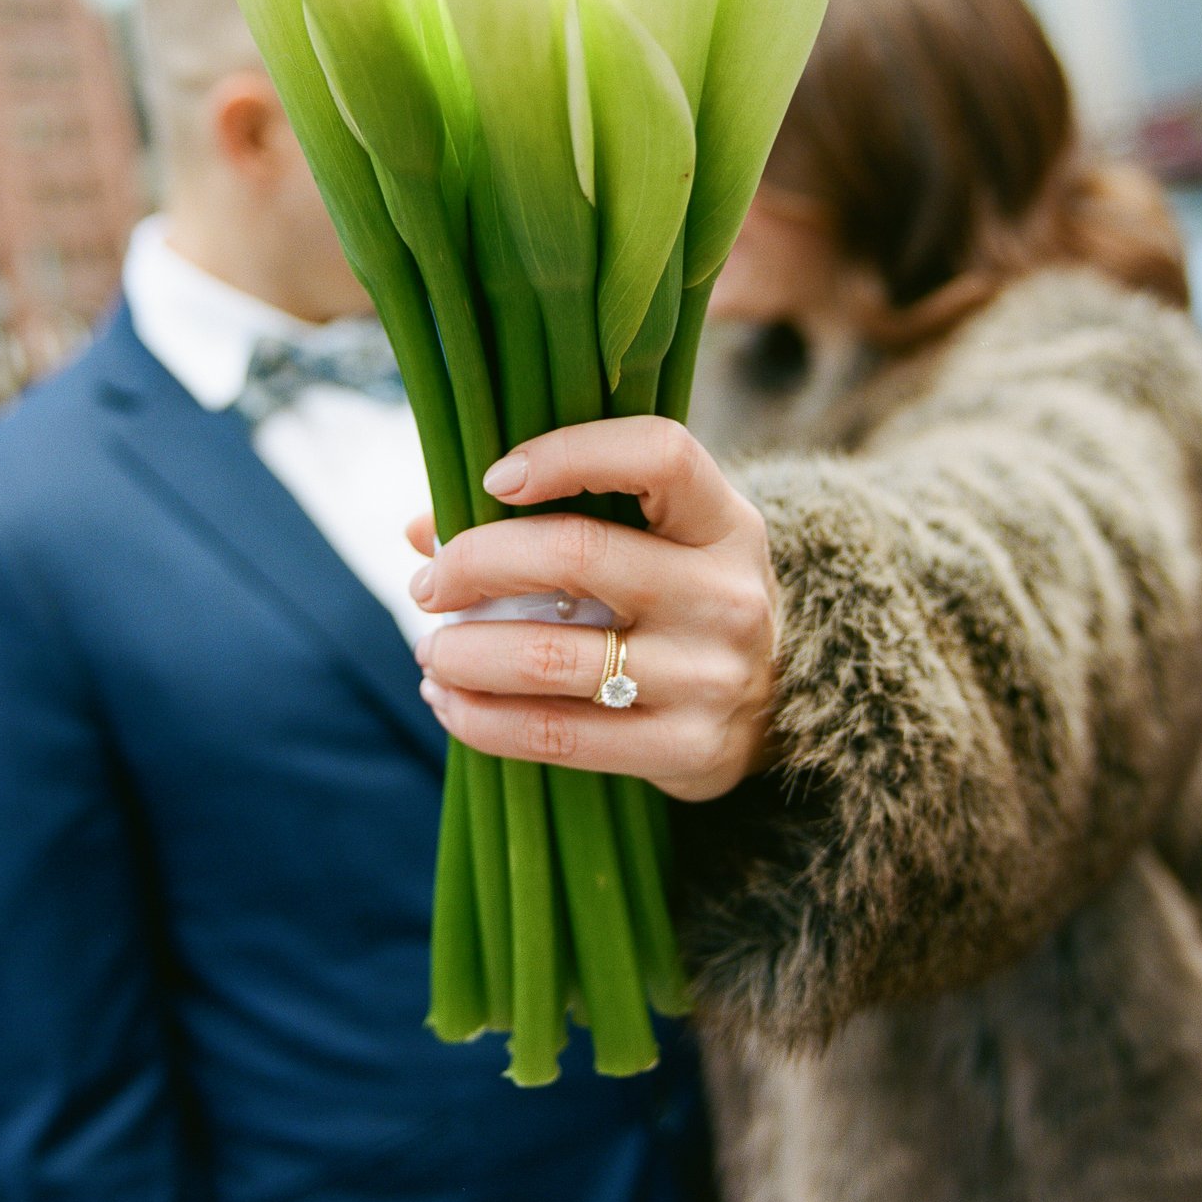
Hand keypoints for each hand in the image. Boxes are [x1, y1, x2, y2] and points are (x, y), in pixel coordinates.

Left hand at [407, 418, 777, 801]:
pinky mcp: (686, 748)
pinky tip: (450, 702)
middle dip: (475, 563)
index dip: (567, 453)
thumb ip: (551, 518)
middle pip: (576, 552)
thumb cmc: (681, 599)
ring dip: (463, 652)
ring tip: (432, 648)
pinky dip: (481, 718)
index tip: (493, 479)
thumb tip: (421, 529)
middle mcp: (726, 594)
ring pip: (549, 655)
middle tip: (429, 583)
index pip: (658, 455)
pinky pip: (555, 736)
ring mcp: (710, 677)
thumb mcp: (654, 541)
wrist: (780, 705)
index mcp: (723, 521)